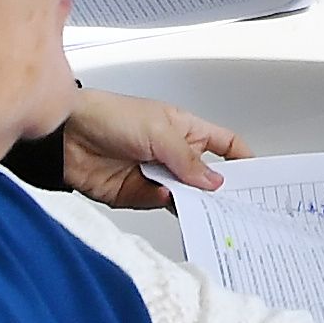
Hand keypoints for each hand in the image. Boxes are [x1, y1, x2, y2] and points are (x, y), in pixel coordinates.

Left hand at [58, 87, 247, 210]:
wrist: (65, 137)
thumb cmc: (108, 115)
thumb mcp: (159, 131)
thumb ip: (188, 159)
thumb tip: (214, 181)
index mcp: (186, 129)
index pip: (225, 145)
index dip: (242, 159)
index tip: (258, 177)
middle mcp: (173, 153)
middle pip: (207, 177)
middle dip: (220, 190)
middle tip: (235, 203)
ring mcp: (156, 175)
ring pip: (186, 196)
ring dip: (194, 202)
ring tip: (206, 208)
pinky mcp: (136, 194)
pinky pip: (160, 206)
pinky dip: (166, 206)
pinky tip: (169, 201)